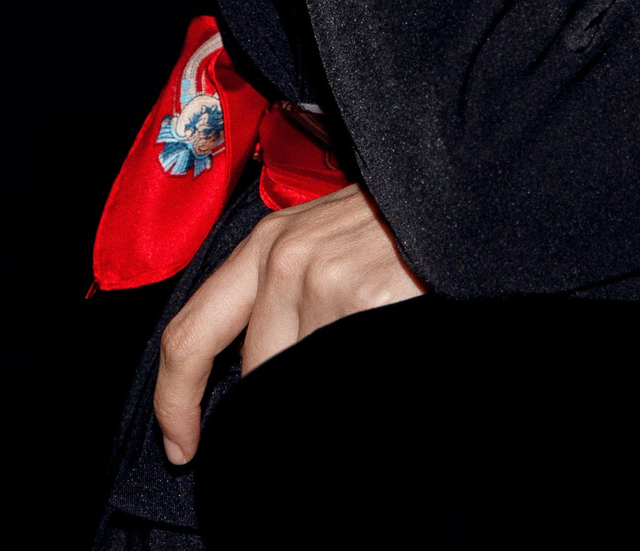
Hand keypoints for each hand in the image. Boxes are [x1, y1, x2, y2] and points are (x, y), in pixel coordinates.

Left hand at [155, 183, 422, 462]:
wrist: (465, 192)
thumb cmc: (400, 226)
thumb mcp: (328, 244)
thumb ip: (281, 298)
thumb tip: (248, 380)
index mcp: (267, 244)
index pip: (189, 335)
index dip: (175, 403)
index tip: (183, 447)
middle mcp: (283, 255)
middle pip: (252, 374)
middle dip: (285, 392)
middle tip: (332, 361)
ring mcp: (321, 276)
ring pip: (293, 376)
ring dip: (331, 369)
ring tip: (376, 324)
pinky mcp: (360, 298)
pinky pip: (335, 369)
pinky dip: (359, 361)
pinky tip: (391, 325)